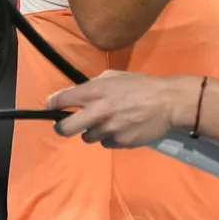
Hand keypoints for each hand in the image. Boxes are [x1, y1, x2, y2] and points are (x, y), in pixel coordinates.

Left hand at [46, 71, 197, 147]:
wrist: (168, 102)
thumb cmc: (141, 85)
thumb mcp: (115, 76)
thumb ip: (94, 85)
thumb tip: (79, 94)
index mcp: (95, 91)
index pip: (61, 99)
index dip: (52, 104)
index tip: (50, 107)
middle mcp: (98, 112)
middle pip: (65, 128)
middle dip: (61, 127)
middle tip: (65, 125)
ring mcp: (108, 129)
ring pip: (87, 137)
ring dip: (93, 131)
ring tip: (108, 122)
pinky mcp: (120, 142)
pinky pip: (106, 143)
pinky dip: (110, 137)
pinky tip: (122, 128)